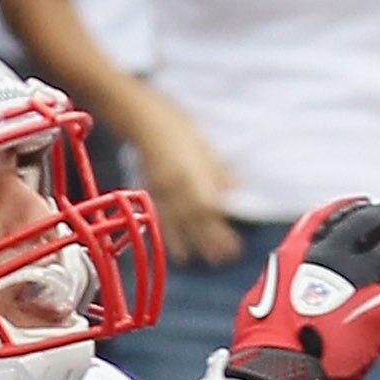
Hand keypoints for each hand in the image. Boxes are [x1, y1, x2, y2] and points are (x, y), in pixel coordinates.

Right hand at [128, 93, 236, 267]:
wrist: (143, 118)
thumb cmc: (177, 126)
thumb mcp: (205, 146)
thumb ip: (219, 172)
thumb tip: (236, 191)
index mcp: (190, 173)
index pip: (207, 208)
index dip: (220, 229)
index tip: (233, 245)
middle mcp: (175, 186)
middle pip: (193, 221)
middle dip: (209, 242)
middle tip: (223, 260)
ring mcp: (161, 190)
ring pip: (177, 223)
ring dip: (190, 244)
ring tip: (203, 261)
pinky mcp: (151, 191)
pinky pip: (162, 218)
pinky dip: (171, 236)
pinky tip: (179, 250)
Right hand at [230, 197, 379, 379]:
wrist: (274, 377)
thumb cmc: (264, 355)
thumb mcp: (261, 307)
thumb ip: (281, 292)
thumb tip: (285, 299)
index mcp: (297, 255)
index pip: (329, 218)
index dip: (350, 209)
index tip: (365, 204)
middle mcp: (329, 258)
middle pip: (373, 224)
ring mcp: (357, 280)